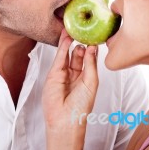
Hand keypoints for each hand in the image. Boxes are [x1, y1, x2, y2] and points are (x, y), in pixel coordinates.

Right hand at [42, 29, 98, 149]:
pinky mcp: (53, 74)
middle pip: (77, 55)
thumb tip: (92, 48)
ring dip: (70, 42)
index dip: (91, 48)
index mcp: (86, 78)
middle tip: (83, 30)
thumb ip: (91, 64)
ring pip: (67, 54)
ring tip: (74, 29)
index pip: (89, 59)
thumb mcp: (91, 82)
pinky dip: (63, 47)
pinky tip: (67, 38)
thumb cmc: (81, 106)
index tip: (95, 36)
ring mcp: (64, 74)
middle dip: (80, 43)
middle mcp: (75, 74)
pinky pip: (60, 58)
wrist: (65, 119)